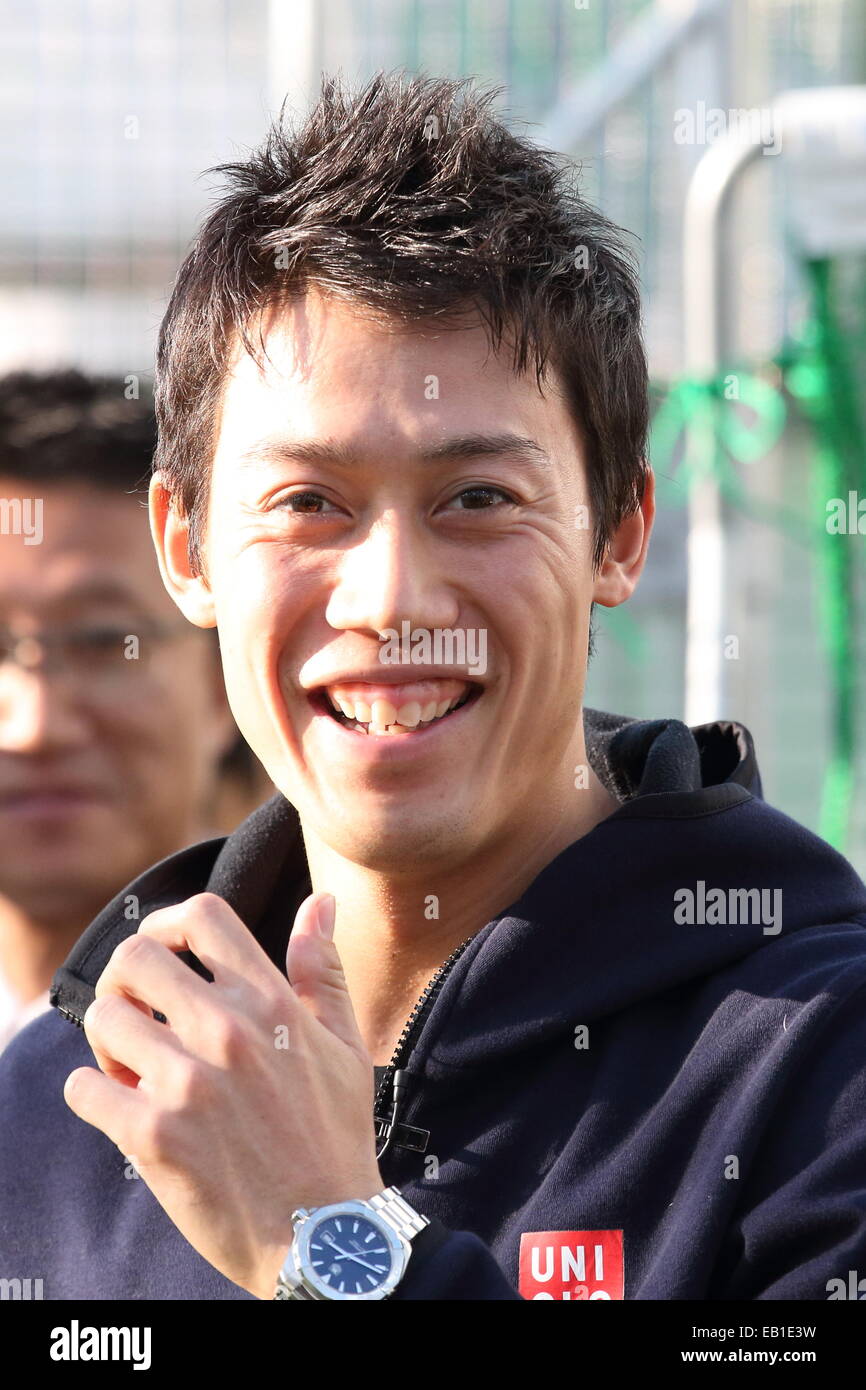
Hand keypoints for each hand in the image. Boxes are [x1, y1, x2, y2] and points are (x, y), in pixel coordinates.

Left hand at [63, 889, 383, 1299]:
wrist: (324, 1236)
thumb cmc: (334, 1137)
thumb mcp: (344, 1044)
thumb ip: (323, 968)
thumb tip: (319, 901)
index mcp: (272, 1004)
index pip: (203, 916)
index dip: (170, 922)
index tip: (169, 952)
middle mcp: (227, 1033)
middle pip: (135, 957)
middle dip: (126, 980)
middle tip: (139, 1012)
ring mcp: (187, 1084)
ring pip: (102, 1018)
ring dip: (109, 1040)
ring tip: (134, 1067)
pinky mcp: (153, 1137)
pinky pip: (84, 1088)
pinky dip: (92, 1094)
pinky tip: (121, 1108)